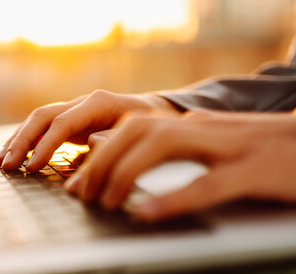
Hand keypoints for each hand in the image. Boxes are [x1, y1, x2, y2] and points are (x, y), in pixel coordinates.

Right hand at [0, 89, 178, 170]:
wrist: (155, 111)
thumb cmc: (151, 125)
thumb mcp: (140, 133)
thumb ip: (112, 141)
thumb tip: (86, 151)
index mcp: (98, 103)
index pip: (62, 123)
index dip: (45, 145)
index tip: (32, 168)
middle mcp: (81, 102)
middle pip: (42, 116)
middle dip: (22, 141)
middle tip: (7, 165)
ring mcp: (73, 109)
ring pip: (38, 120)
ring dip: (18, 140)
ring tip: (2, 162)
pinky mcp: (70, 120)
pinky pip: (42, 128)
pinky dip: (26, 141)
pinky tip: (14, 156)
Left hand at [65, 111, 295, 221]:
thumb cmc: (261, 150)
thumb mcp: (210, 144)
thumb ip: (167, 145)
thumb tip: (119, 149)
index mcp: (193, 125)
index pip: (131, 127)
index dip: (98, 152)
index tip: (76, 181)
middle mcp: (204, 128)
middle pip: (137, 131)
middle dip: (101, 161)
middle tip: (82, 194)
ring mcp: (231, 146)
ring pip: (163, 146)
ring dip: (125, 173)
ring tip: (105, 203)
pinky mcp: (257, 171)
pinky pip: (208, 183)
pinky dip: (174, 198)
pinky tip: (148, 213)